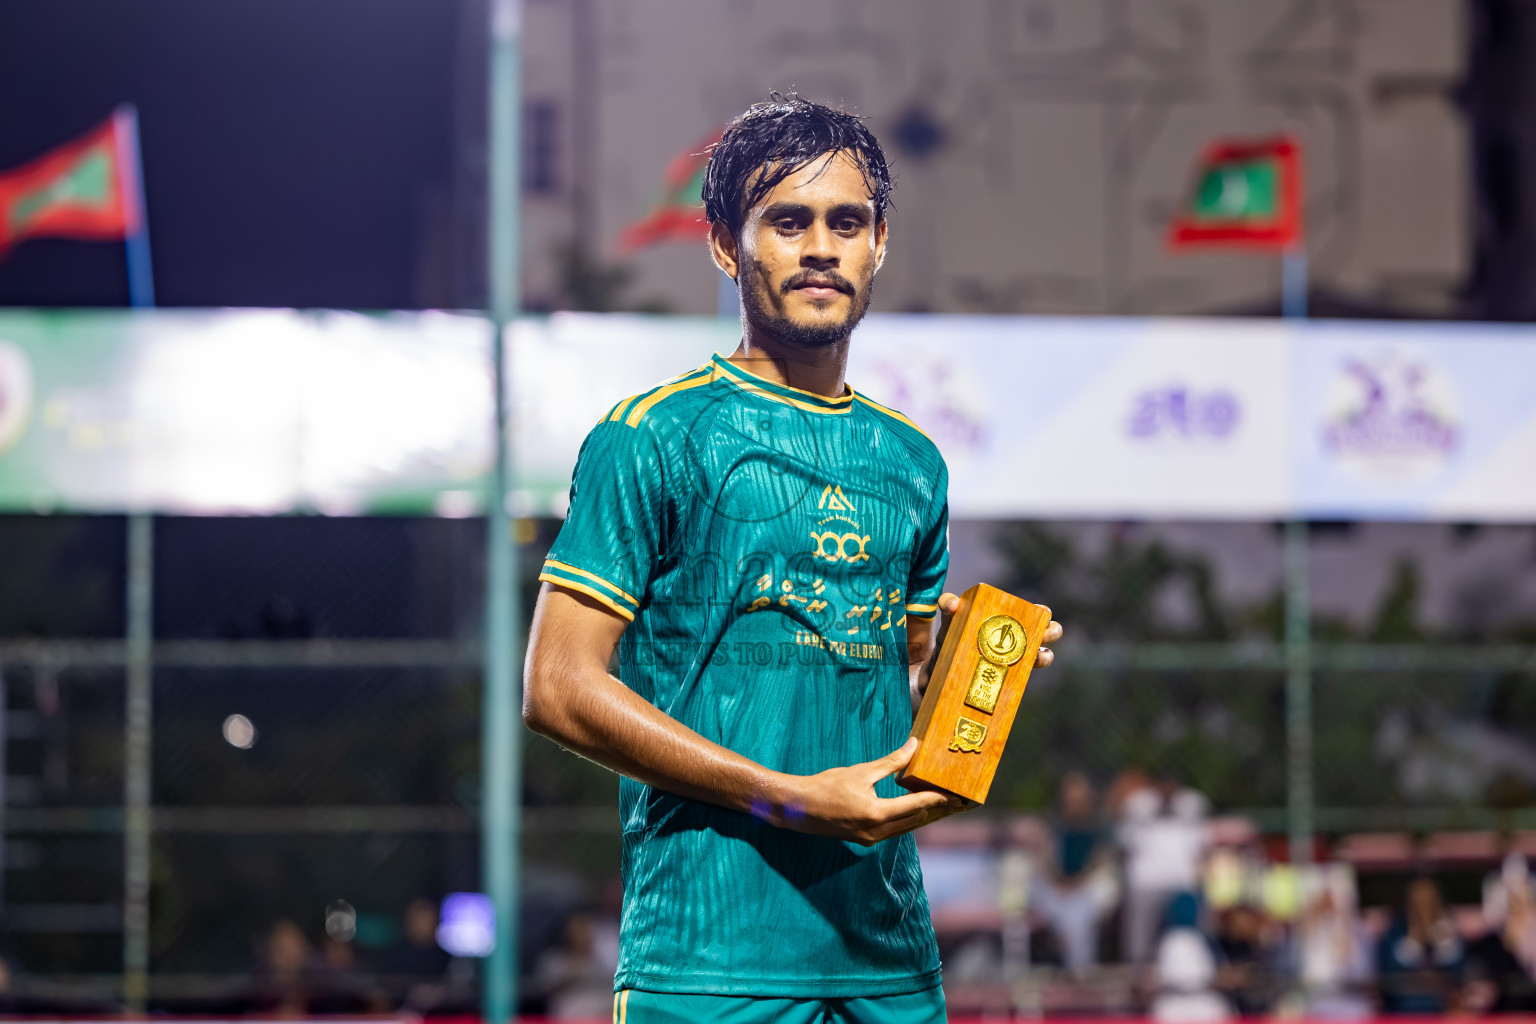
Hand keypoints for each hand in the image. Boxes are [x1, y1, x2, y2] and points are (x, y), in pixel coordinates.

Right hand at [767, 738, 968, 846]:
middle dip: (939, 810)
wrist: (797, 809)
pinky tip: (918, 810)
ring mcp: (872, 838)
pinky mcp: (866, 839)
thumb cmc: (826, 786)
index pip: (917, 805)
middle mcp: (877, 831)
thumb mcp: (860, 772)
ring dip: (927, 816)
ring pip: (908, 827)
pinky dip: (910, 819)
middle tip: (960, 802)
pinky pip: (896, 830)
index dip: (939, 799)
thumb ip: (890, 762)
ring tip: (946, 807)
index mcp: (877, 814)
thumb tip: (913, 746)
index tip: (957, 793)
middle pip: (917, 819)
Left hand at [915, 595, 1064, 700]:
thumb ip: (948, 607)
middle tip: (1045, 633)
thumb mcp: (949, 622)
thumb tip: (953, 605)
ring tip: (1040, 657)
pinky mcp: (1007, 683)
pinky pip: (1024, 681)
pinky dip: (1026, 680)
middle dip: (1050, 631)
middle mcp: (1017, 641)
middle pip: (1044, 633)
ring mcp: (1014, 663)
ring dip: (1045, 656)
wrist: (935, 674)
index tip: (1042, 611)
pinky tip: (1026, 676)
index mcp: (1007, 620)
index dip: (1041, 612)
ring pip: (1041, 657)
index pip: (1031, 612)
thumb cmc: (949, 640)